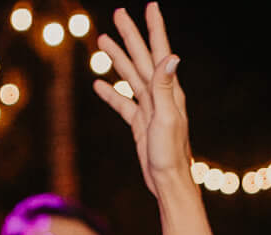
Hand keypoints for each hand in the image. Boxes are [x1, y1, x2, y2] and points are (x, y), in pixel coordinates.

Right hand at [93, 5, 193, 199]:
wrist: (168, 182)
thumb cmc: (170, 153)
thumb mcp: (167, 117)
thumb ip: (165, 86)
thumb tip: (171, 57)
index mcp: (168, 89)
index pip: (160, 51)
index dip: (155, 28)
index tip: (150, 5)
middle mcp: (160, 95)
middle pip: (141, 58)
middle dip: (130, 35)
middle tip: (118, 13)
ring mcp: (149, 109)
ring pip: (130, 76)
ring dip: (117, 59)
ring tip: (102, 40)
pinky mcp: (140, 124)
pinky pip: (123, 103)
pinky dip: (111, 93)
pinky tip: (99, 84)